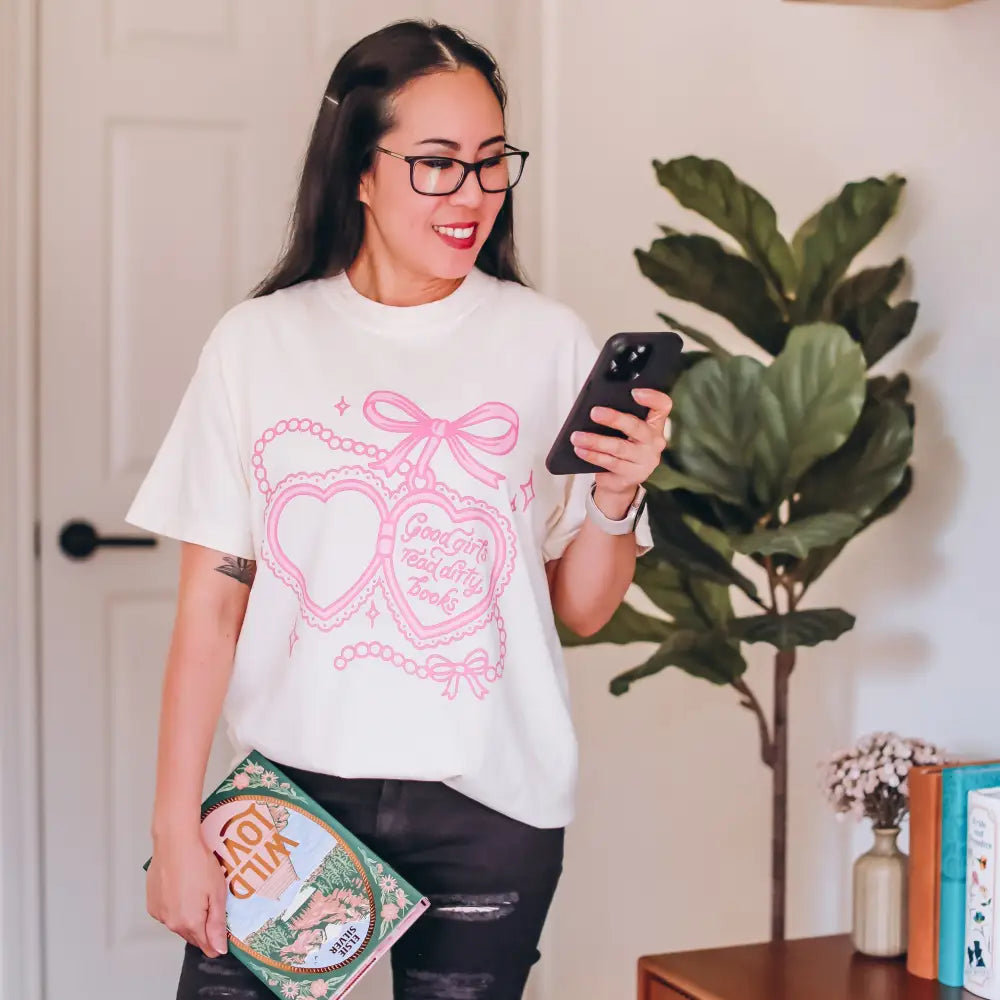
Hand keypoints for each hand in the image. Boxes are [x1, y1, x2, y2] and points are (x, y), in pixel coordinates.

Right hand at [147, 828, 228, 957]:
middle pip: (192, 936)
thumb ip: (217, 924)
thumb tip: (218, 950)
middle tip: (212, 905)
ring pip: (178, 924)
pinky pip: (168, 914)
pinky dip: (176, 908)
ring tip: (197, 893)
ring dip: (189, 917)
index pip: (206, 945)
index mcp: (190, 922)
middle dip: (204, 928)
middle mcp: (171, 923)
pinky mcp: (152, 904)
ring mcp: (159, 914)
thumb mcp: (217, 893)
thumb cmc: (199, 864)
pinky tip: (183, 890)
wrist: (175, 843)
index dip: (216, 942)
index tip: (222, 934)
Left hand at [570, 388, 671, 508]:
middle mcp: (654, 442)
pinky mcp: (631, 474)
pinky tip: (580, 449)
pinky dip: (592, 455)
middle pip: (636, 427)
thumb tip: (596, 407)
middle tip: (594, 412)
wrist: (619, 481)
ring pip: (618, 447)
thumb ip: (620, 418)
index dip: (652, 397)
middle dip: (614, 418)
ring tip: (577, 436)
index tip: (634, 392)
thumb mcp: (626, 431)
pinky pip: (609, 462)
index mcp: (654, 425)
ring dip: (595, 440)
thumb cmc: (622, 448)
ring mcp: (645, 459)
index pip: (662, 406)